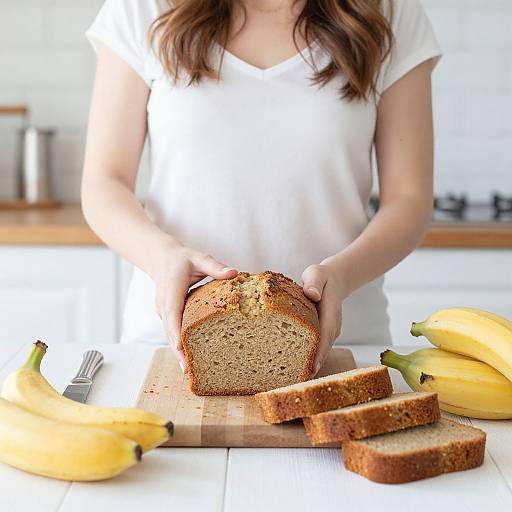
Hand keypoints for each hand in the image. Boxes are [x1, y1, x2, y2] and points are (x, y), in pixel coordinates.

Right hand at [152, 242, 237, 371]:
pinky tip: (190, 359)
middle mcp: (164, 305)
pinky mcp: (167, 316)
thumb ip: (215, 267)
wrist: (161, 258)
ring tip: (190, 372)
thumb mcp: (200, 259)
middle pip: (170, 332)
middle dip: (178, 352)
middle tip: (188, 372)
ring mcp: (164, 312)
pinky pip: (173, 332)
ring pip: (170, 335)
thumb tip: (234, 273)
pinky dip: (179, 345)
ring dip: (178, 352)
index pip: (172, 315)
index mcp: (171, 291)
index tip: (180, 349)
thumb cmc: (182, 259)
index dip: (176, 333)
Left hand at [302, 262, 346, 375]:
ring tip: (294, 379)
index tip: (312, 366)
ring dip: (310, 363)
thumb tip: (312, 294)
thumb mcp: (316, 274)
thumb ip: (314, 283)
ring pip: (320, 350)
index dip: (319, 351)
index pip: (325, 334)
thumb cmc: (321, 277)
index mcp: (331, 313)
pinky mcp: (323, 333)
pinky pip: (316, 347)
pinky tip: (294, 367)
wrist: (333, 279)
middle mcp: (332, 326)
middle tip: (299, 381)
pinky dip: (308, 357)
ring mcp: (329, 331)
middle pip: (323, 348)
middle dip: (313, 364)